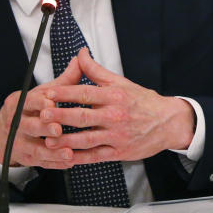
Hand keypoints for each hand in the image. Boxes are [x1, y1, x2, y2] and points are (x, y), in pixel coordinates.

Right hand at [0, 56, 83, 167]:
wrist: (3, 135)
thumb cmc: (31, 109)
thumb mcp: (43, 93)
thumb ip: (64, 80)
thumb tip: (81, 58)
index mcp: (19, 104)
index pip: (28, 102)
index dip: (39, 102)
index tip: (51, 102)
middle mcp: (16, 124)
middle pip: (29, 126)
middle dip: (44, 127)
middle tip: (58, 129)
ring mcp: (19, 143)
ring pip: (35, 148)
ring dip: (52, 151)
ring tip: (68, 152)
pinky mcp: (25, 158)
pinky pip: (41, 162)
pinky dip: (55, 163)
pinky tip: (69, 162)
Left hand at [39, 48, 195, 163]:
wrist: (169, 122)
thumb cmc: (144, 102)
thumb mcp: (122, 83)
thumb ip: (97, 71)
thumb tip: (80, 54)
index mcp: (115, 96)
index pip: (85, 93)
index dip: (64, 93)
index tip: (47, 93)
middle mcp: (115, 116)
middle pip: (83, 117)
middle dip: (61, 116)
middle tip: (42, 115)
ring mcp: (117, 136)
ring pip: (87, 139)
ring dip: (66, 141)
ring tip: (48, 140)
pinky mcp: (119, 152)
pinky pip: (96, 156)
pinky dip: (80, 158)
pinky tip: (66, 157)